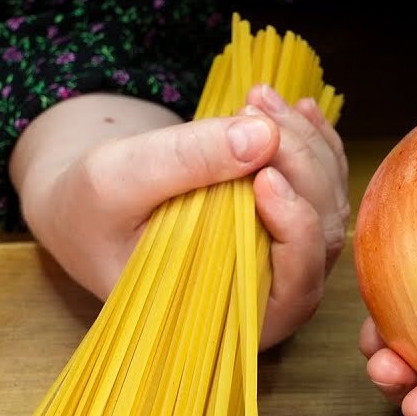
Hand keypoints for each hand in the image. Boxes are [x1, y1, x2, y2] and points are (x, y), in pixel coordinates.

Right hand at [15, 86, 347, 349]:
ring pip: (328, 201)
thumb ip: (185, 161)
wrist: (88, 204)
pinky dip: (316, 140)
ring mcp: (288, 256)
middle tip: (256, 107)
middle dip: (297, 163)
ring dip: (305, 143)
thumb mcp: (117, 178)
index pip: (295, 286)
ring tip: (260, 97)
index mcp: (233, 318)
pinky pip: (323, 181)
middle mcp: (274, 294)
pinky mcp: (289, 219)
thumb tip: (262, 135)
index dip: (294, 229)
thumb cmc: (90, 210)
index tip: (264, 174)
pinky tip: (297, 108)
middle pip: (320, 233)